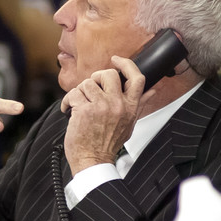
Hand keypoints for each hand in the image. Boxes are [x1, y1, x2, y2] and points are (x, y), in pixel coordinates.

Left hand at [60, 56, 152, 173]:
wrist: (93, 161)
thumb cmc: (108, 144)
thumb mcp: (129, 124)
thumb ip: (140, 105)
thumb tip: (152, 91)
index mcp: (131, 107)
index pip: (137, 78)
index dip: (126, 64)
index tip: (116, 60)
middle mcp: (118, 105)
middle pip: (109, 74)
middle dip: (96, 77)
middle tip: (91, 88)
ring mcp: (101, 107)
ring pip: (87, 83)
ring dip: (79, 93)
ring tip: (79, 105)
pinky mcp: (85, 110)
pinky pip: (73, 94)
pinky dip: (67, 102)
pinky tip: (69, 110)